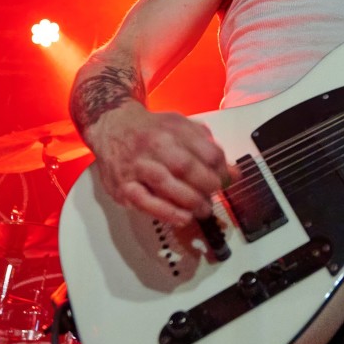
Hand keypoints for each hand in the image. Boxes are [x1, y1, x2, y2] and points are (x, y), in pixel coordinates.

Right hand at [85, 102, 229, 226]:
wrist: (111, 125)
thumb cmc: (151, 130)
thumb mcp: (181, 126)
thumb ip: (207, 146)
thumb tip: (232, 173)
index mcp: (172, 129)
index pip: (206, 151)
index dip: (222, 169)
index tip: (227, 179)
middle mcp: (153, 145)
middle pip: (185, 167)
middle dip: (207, 185)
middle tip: (214, 194)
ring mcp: (136, 166)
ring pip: (165, 185)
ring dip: (190, 201)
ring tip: (203, 210)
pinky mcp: (122, 186)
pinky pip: (145, 202)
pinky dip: (166, 213)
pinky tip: (182, 218)